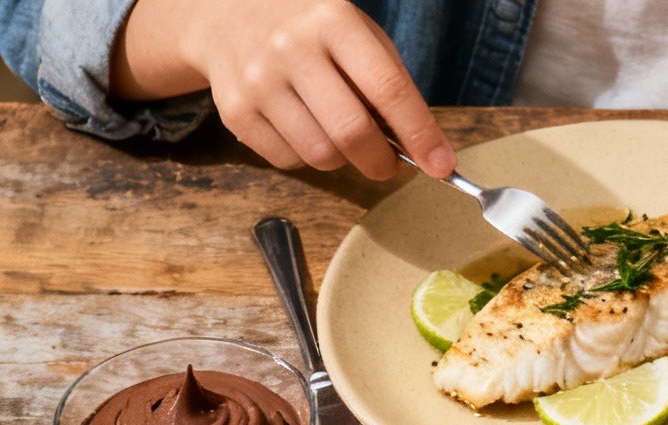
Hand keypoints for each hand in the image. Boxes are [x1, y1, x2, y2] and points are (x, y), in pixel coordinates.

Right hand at [112, 0, 452, 181]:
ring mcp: (259, 81)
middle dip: (381, 162)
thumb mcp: (354, 32)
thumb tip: (417, 144)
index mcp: (333, 20)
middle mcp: (292, 48)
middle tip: (389, 164)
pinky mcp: (236, 111)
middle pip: (352, 132)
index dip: (419, 134)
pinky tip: (304, 127)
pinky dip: (307, 157)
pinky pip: (288, 161)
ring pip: (320, 155)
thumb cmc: (309, 27)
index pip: (387, 88)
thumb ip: (385, 80)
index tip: (441, 166)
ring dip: (343, 159)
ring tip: (341, 136)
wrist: (226, 14)